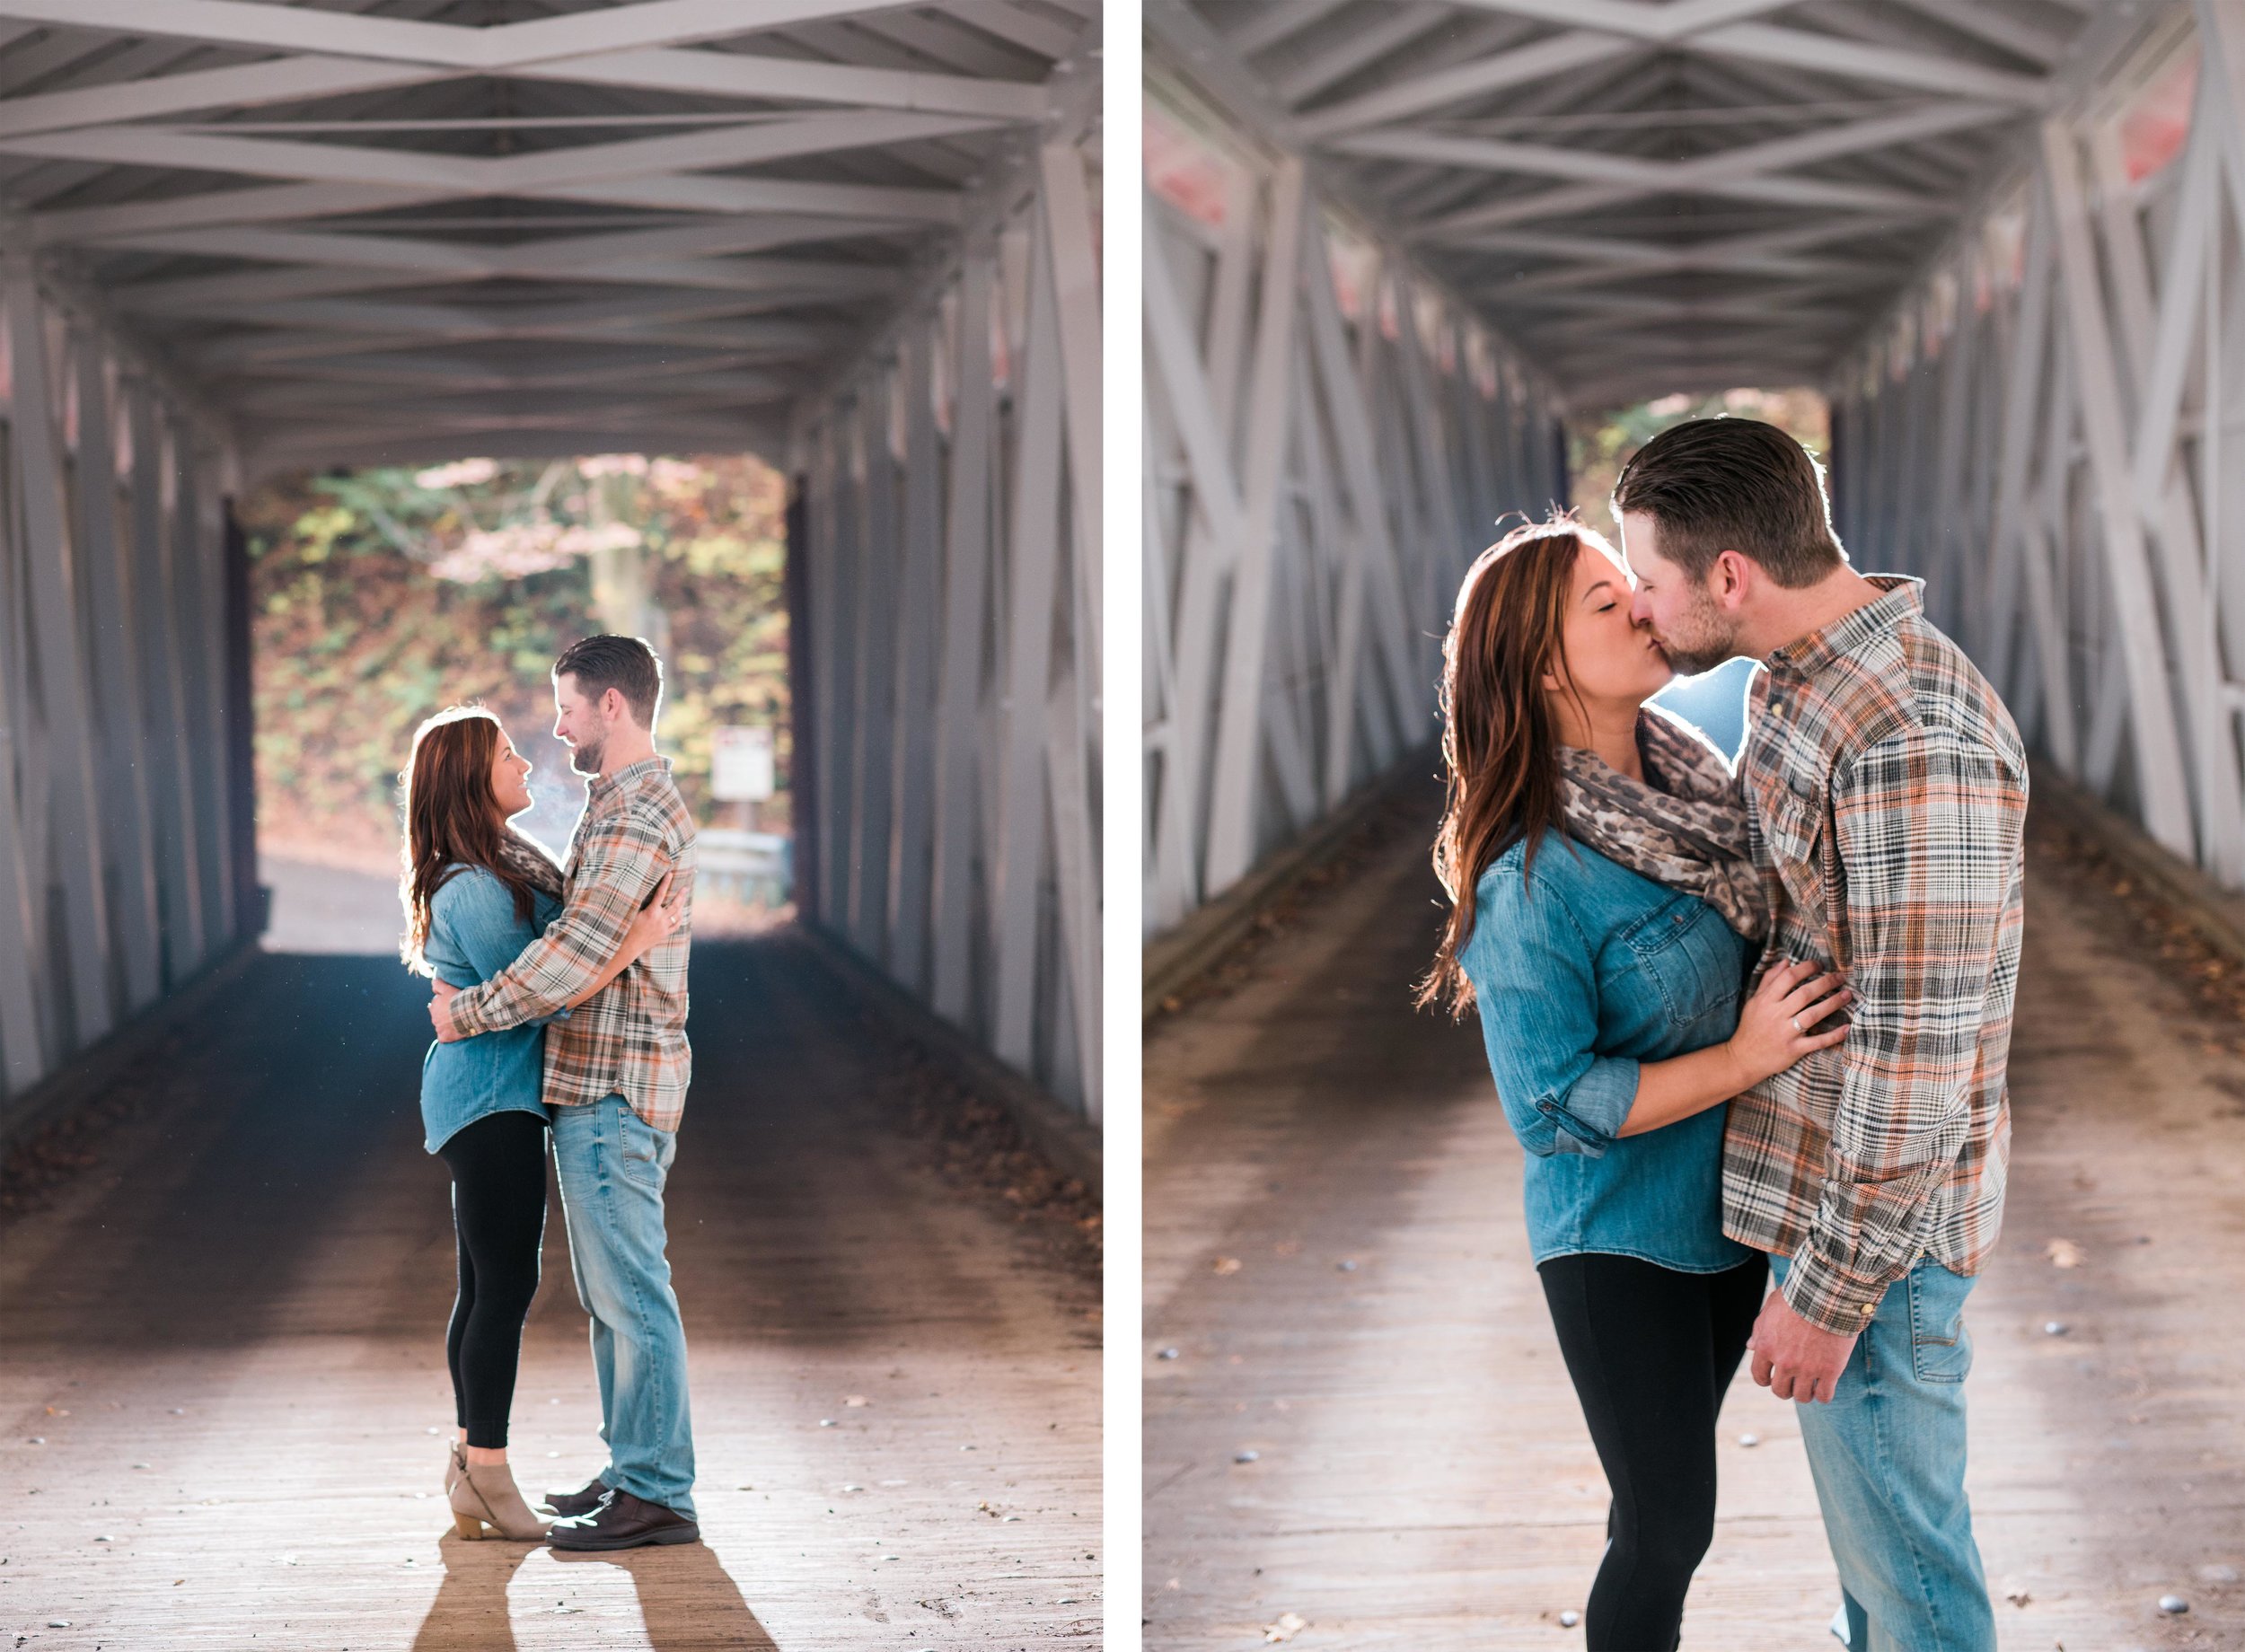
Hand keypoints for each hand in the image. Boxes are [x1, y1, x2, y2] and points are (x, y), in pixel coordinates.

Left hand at [429, 978, 462, 1042]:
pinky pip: (443, 1038)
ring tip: (459, 1022)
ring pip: (441, 1027)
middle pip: (438, 1016)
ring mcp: (438, 1028)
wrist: (471, 1012)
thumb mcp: (448, 988)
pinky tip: (455, 1032)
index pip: (436, 1005)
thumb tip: (433, 982)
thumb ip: (438, 985)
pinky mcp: (445, 1037)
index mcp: (433, 1006)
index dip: (445, 1004)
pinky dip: (448, 1035)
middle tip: (457, 1013)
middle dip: (445, 1015)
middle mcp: (433, 1018)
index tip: (453, 1004)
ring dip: (447, 1025)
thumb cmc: (460, 999)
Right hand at [625, 872, 685, 955]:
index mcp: (651, 912)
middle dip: (681, 895)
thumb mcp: (633, 912)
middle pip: (675, 905)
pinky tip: (681, 915)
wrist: (630, 945)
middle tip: (685, 888)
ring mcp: (664, 927)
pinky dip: (679, 918)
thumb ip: (641, 903)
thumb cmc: (628, 927)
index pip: (660, 894)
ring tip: (683, 899)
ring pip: (677, 915)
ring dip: (681, 906)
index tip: (670, 874)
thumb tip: (645, 891)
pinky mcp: (664, 934)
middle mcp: (660, 919)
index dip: (665, 883)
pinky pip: (676, 925)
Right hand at [1726, 959, 1850, 1088]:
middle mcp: (1776, 1015)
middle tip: (1840, 977)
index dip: (1806, 968)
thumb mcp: (1754, 1001)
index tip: (1819, 965)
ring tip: (1847, 995)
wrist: (1743, 1058)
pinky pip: (1817, 1042)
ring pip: (1813, 1015)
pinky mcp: (1794, 1049)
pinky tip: (1847, 1028)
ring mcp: (1786, 1033)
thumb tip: (1786, 961)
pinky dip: (1834, 1036)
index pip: (1788, 978)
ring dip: (1833, 1003)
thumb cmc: (1751, 1027)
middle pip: (1804, 994)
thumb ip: (1769, 980)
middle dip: (1825, 982)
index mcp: (1766, 1001)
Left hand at [1748, 1288, 1859, 1403]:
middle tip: (1794, 1383)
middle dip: (1786, 1389)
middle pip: (1781, 1391)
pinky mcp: (1830, 1371)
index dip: (1765, 1380)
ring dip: (1806, 1393)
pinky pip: (1825, 1396)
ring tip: (1811, 1385)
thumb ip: (1760, 1330)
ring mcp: (1807, 1368)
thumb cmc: (1797, 1297)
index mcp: (1766, 1347)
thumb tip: (1751, 1347)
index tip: (1772, 1379)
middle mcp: (1784, 1362)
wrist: (1826, 1294)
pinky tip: (1826, 1386)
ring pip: (1803, 1397)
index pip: (1759, 1376)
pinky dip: (1824, 1395)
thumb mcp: (1770, 1309)